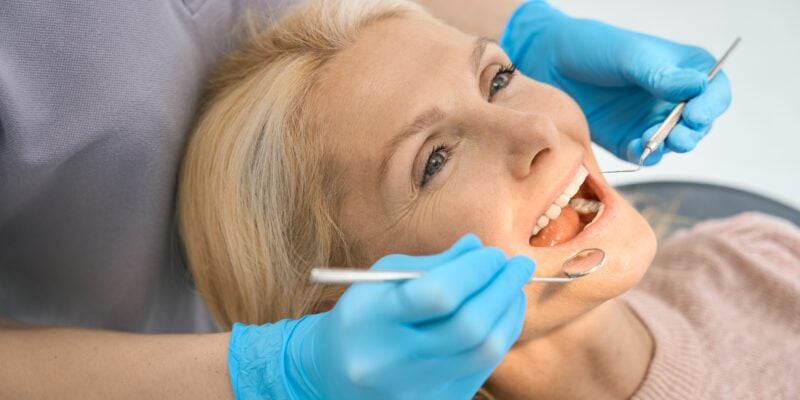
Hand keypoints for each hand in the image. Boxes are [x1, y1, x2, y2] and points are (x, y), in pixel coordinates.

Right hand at [227, 234, 535, 399]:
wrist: (333, 374)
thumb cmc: (362, 316)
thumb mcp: (382, 279)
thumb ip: (433, 264)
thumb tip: (479, 248)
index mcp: (373, 320)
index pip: (438, 294)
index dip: (476, 270)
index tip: (494, 253)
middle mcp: (393, 362)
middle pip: (469, 327)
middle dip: (502, 289)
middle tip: (518, 265)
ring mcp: (416, 390)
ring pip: (484, 351)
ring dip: (509, 312)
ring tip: (514, 287)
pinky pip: (482, 369)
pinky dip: (500, 335)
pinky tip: (502, 314)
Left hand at [500, 1, 731, 164]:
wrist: (550, 63)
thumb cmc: (594, 48)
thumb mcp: (628, 56)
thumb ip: (659, 74)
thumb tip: (697, 85)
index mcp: (683, 70)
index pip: (713, 90)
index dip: (711, 105)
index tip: (696, 115)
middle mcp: (673, 98)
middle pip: (699, 123)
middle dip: (692, 132)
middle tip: (679, 138)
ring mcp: (651, 121)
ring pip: (675, 142)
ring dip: (670, 146)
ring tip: (654, 143)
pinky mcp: (629, 139)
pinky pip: (646, 154)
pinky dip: (646, 155)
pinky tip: (638, 148)